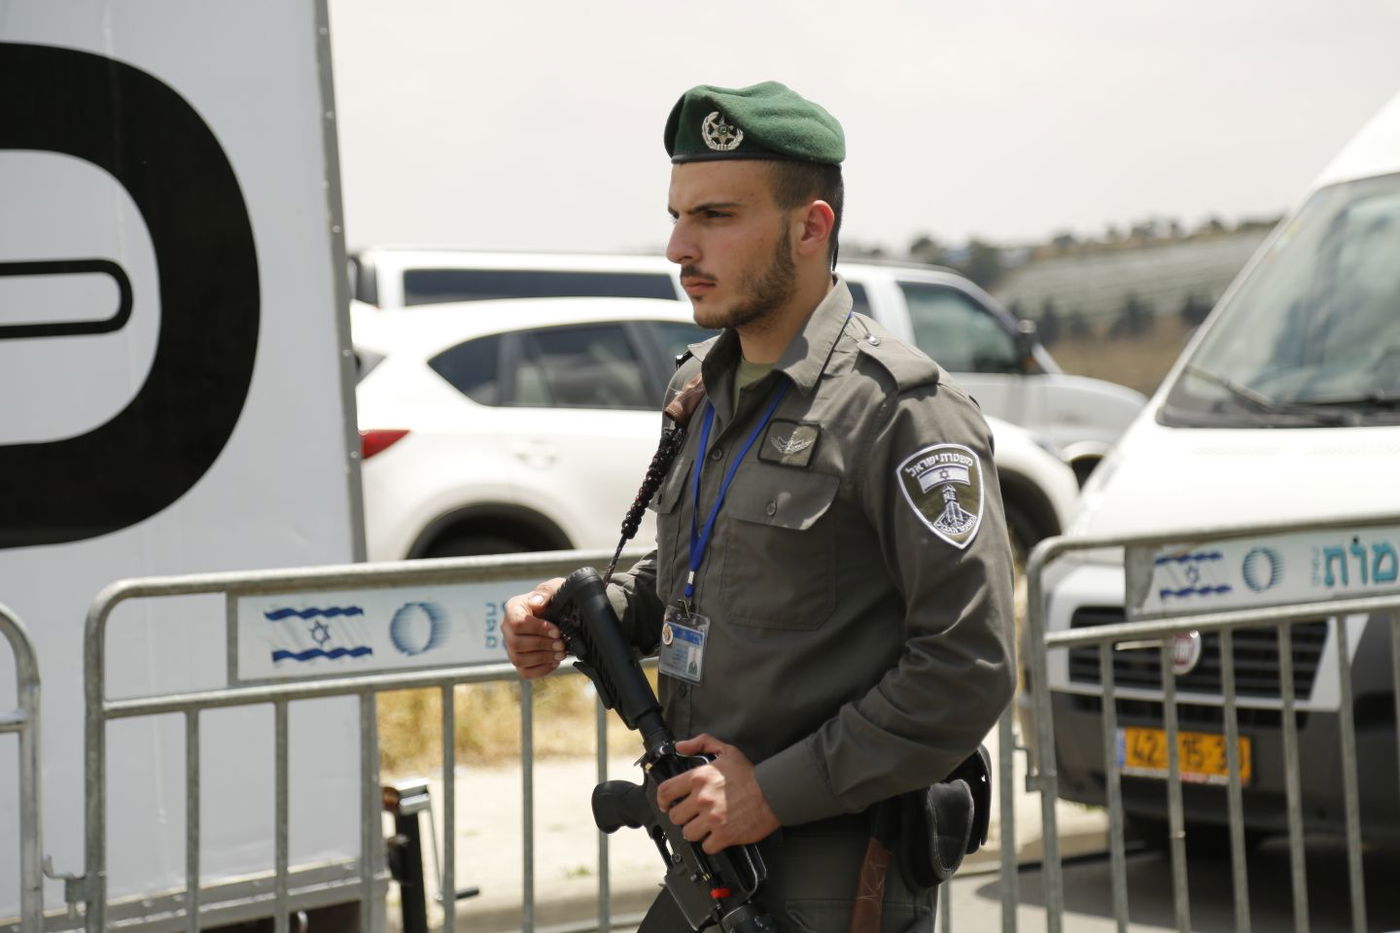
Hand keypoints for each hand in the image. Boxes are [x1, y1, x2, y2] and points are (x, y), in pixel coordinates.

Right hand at [502, 578, 565, 678]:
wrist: (558, 612)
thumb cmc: (554, 599)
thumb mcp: (554, 589)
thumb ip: (546, 592)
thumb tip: (536, 603)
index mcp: (513, 608)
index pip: (517, 623)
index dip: (538, 629)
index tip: (556, 631)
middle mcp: (507, 628)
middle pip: (516, 643)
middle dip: (542, 645)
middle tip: (561, 644)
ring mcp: (511, 646)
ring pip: (519, 660)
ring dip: (542, 658)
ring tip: (561, 653)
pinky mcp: (520, 661)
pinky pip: (525, 672)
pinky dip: (541, 670)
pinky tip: (554, 661)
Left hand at [656, 734, 779, 853]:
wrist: (774, 792)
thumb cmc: (751, 774)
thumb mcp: (726, 751)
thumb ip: (701, 743)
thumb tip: (681, 746)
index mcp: (699, 778)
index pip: (665, 791)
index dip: (662, 800)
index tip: (666, 804)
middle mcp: (702, 799)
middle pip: (675, 816)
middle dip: (682, 817)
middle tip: (692, 815)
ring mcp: (713, 818)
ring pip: (688, 833)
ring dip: (695, 831)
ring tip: (705, 826)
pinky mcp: (724, 835)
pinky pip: (706, 846)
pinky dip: (711, 843)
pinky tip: (717, 835)